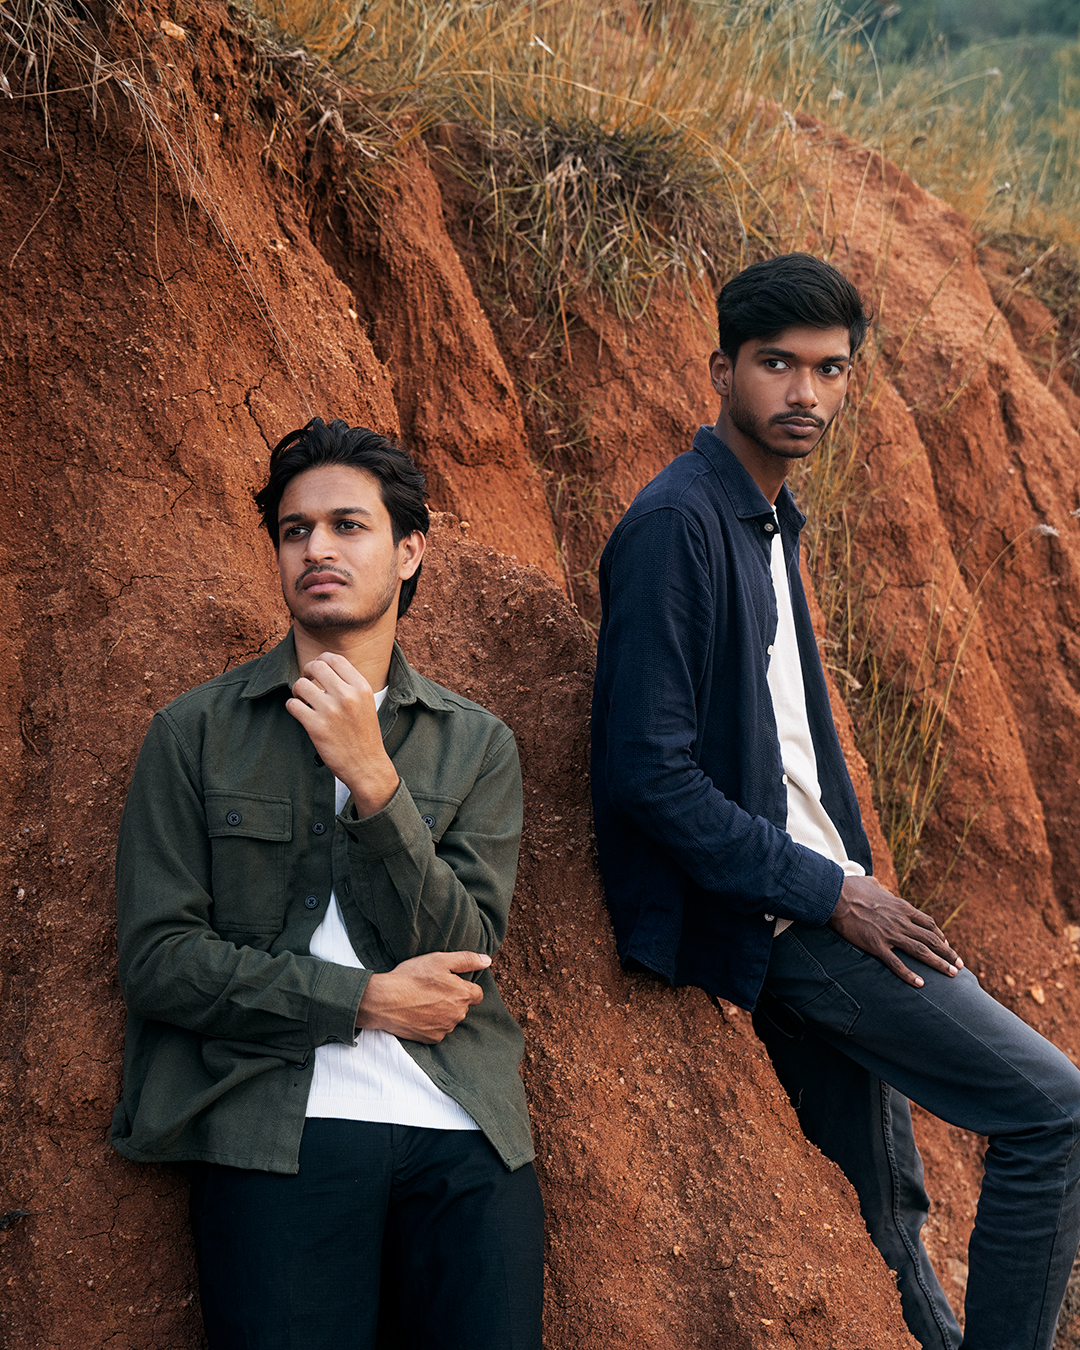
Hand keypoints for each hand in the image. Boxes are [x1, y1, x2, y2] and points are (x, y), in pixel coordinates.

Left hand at [286, 653, 398, 816]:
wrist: (367, 765)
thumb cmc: (365, 735)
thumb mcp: (367, 703)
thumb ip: (350, 685)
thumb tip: (325, 669)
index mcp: (361, 687)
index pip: (335, 659)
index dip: (321, 660)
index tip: (316, 669)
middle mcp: (347, 696)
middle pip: (316, 666)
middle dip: (306, 671)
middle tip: (306, 681)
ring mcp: (331, 711)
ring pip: (301, 685)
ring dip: (297, 690)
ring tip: (302, 699)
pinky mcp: (316, 727)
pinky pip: (293, 705)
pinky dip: (292, 706)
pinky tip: (299, 712)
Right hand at [356, 951, 488, 1042]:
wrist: (385, 1000)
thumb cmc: (412, 977)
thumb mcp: (440, 960)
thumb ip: (466, 960)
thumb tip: (487, 960)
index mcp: (463, 995)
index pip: (477, 994)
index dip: (464, 986)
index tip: (449, 983)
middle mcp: (458, 1015)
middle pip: (463, 1006)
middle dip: (453, 998)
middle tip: (433, 989)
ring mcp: (445, 1028)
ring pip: (451, 1019)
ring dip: (443, 1011)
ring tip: (423, 1000)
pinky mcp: (432, 1039)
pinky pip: (439, 1030)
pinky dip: (432, 1023)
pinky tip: (419, 1013)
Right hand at [828, 875, 963, 987]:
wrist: (836, 896)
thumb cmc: (851, 888)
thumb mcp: (872, 883)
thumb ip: (881, 888)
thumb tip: (880, 886)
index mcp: (902, 907)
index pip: (928, 923)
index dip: (940, 936)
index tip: (946, 945)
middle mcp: (901, 921)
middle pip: (932, 939)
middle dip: (948, 953)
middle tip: (959, 966)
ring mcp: (890, 933)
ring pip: (921, 951)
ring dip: (939, 964)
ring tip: (952, 974)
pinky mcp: (876, 944)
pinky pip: (896, 963)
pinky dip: (909, 974)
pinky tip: (920, 983)